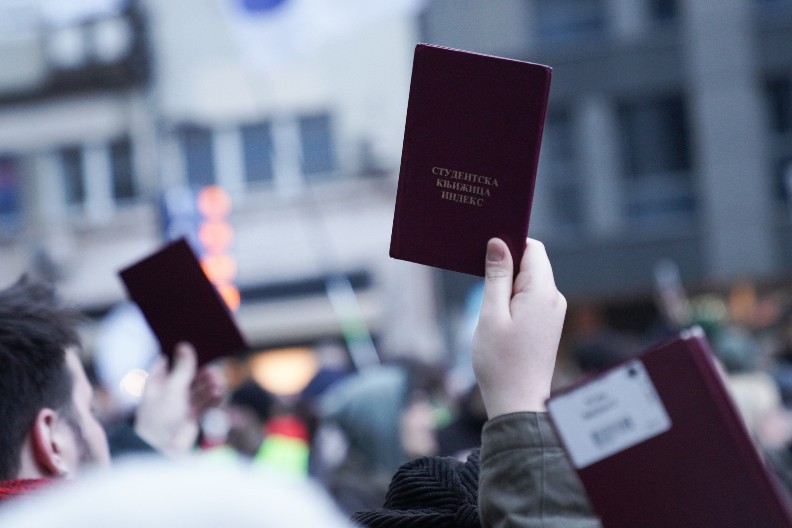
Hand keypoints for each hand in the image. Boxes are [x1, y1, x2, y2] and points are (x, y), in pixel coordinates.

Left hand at [134, 343, 224, 455]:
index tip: (193, 346)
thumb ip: (183, 368)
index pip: (167, 362)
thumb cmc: (160, 417)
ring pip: (199, 388)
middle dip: (201, 372)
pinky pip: (205, 401)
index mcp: (156, 382)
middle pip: (188, 375)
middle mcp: (169, 392)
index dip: (179, 354)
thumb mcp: (172, 387)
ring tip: (218, 383)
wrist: (163, 448)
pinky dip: (212, 397)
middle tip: (212, 370)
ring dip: (208, 385)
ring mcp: (181, 404)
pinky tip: (219, 393)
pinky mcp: (192, 415)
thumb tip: (184, 346)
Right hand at [471, 238, 566, 416]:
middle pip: (532, 262)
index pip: (532, 248)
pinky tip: (496, 312)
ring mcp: (553, 311)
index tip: (485, 249)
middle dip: (506, 263)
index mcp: (543, 292)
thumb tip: (498, 243)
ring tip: (486, 301)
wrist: (518, 402)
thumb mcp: (491, 314)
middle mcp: (554, 298)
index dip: (509, 243)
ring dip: (507, 283)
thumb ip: (496, 276)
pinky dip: (513, 298)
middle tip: (478, 274)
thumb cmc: (500, 362)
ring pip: (530, 281)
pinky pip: (531, 298)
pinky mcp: (547, 323)